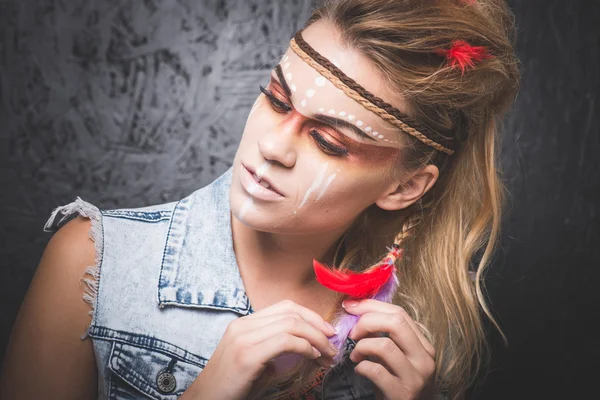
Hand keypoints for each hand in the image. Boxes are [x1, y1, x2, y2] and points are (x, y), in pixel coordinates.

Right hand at [182, 299, 337, 399]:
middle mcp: (243, 325)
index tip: (326, 331)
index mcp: (244, 323)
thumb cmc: (231, 385)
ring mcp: (243, 338)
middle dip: (318, 325)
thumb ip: (272, 346)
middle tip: (332, 342)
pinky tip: (312, 357)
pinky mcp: (247, 355)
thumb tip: (306, 345)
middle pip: (291, 312)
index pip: (285, 306)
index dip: (310, 315)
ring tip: (327, 354)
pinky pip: (285, 341)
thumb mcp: (253, 359)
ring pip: (291, 324)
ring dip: (316, 338)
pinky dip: (305, 347)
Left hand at [343, 299, 435, 399]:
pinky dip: (362, 367)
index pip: (399, 313)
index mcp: (423, 345)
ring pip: (385, 345)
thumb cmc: (396, 382)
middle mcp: (424, 358)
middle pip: (396, 322)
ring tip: (354, 355)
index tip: (350, 307)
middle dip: (367, 321)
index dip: (371, 306)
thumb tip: (359, 311)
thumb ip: (385, 335)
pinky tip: (359, 369)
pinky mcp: (402, 394)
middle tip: (352, 333)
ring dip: (362, 346)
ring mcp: (416, 377)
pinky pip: (376, 371)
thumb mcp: (395, 356)